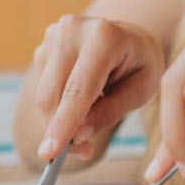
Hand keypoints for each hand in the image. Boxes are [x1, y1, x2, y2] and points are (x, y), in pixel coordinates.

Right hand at [23, 15, 165, 161]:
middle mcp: (73, 30)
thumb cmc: (141, 63)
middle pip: (52, 95)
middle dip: (60, 130)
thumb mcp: (141, 91)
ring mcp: (54, 36)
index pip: (78, 90)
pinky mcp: (44, 46)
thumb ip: (110, 113)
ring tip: (91, 118)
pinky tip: (82, 98)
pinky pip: (43, 89)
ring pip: (44, 95)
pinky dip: (58, 105)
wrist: (130, 35)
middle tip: (83, 151)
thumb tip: (77, 135)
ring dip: (60, 120)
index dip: (63, 124)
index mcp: (104, 37)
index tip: (49, 154)